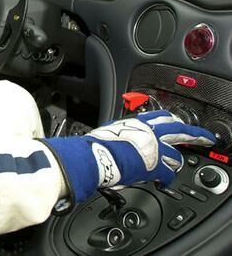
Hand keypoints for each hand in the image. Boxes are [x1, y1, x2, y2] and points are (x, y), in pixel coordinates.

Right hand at [44, 110, 215, 202]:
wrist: (94, 157)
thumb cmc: (95, 146)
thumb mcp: (109, 133)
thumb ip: (121, 135)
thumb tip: (120, 142)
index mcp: (136, 122)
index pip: (160, 116)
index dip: (171, 119)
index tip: (176, 121)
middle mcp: (148, 132)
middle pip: (179, 130)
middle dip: (195, 134)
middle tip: (204, 137)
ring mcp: (154, 148)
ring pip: (176, 156)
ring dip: (175, 163)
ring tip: (173, 168)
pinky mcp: (155, 165)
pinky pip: (168, 174)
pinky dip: (166, 180)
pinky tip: (163, 183)